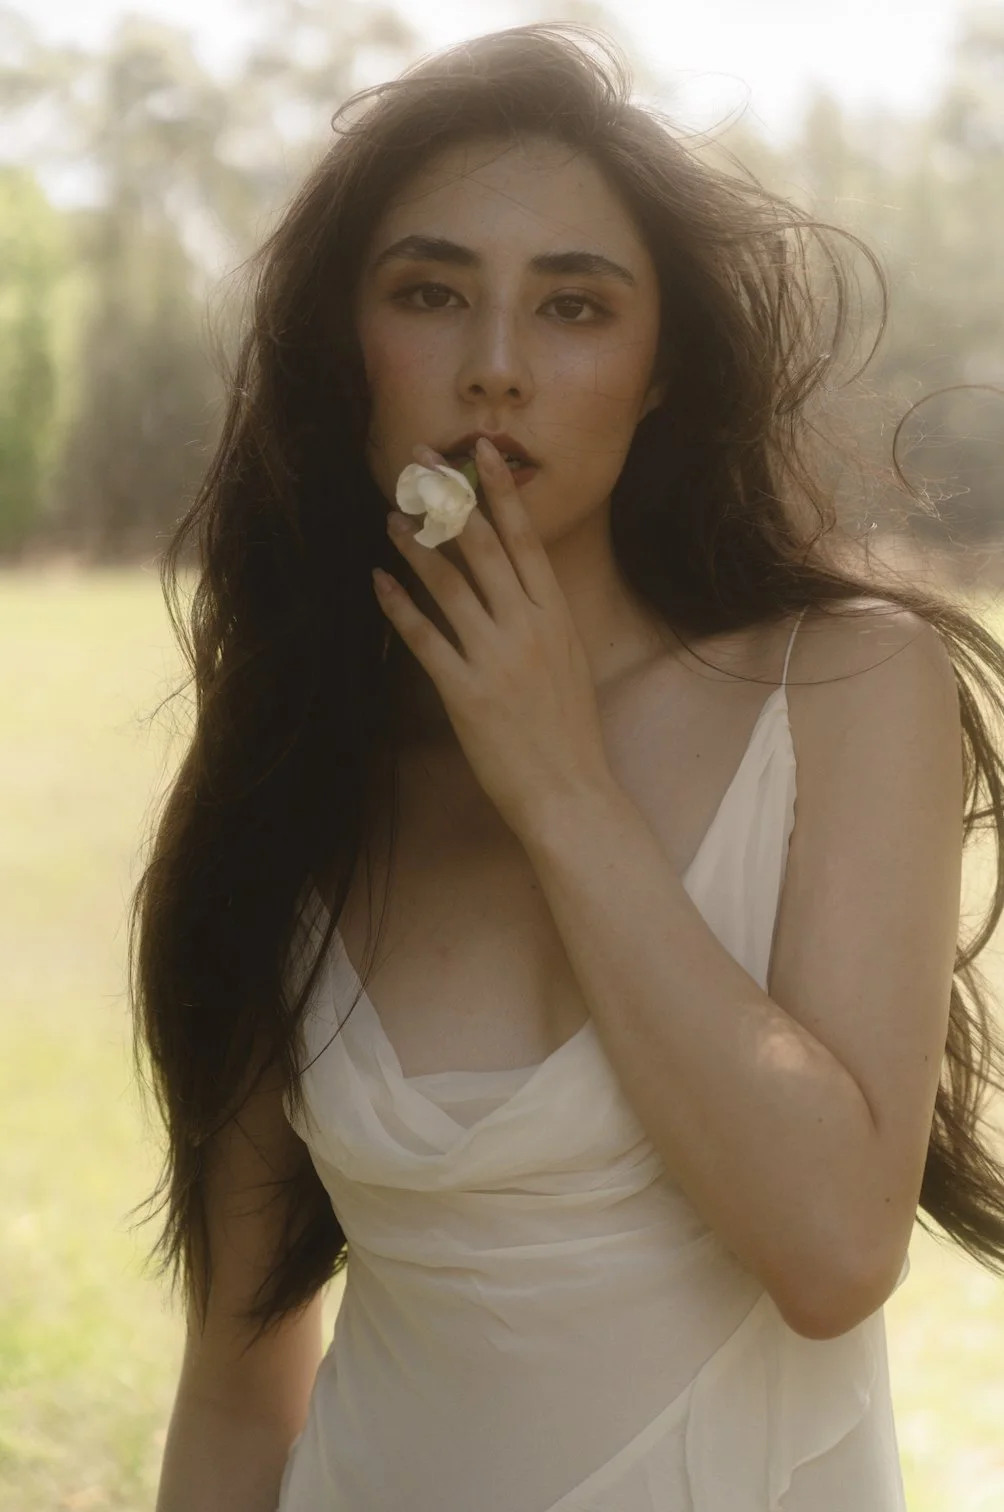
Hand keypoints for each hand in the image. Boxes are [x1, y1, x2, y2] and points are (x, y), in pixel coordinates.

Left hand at [374, 436, 615, 838]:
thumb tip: (520, 585)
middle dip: (450, 499)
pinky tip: (378, 581)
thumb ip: (543, 620)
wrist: (569, 790)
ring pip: (449, 584)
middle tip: (420, 462)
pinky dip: (398, 606)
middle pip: (484, 547)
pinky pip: (425, 638)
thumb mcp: (569, 661)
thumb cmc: (569, 732)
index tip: (483, 453)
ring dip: (416, 545)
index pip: (526, 539)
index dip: (502, 492)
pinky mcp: (465, 692)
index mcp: (555, 616)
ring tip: (390, 516)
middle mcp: (527, 627)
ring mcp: (496, 658)